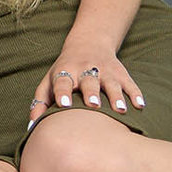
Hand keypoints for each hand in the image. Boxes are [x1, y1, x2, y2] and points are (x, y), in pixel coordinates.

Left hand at [29, 42, 144, 122]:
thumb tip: (31, 128)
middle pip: (88, 81)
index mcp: (65, 72)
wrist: (89, 43)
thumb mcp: (48, 82)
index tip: (64, 104)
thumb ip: (39, 103)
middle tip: (93, 105)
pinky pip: (130, 83)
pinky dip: (135, 94)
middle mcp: (85, 70)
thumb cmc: (64, 71)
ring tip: (119, 109)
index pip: (62, 82)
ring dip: (116, 95)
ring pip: (111, 83)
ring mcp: (105, 71)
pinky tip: (140, 106)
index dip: (63, 92)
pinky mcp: (121, 73)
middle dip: (91, 93)